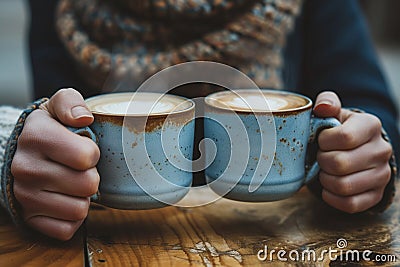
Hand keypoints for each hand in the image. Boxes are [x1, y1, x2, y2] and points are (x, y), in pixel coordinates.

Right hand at [11, 88, 99, 239]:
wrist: (21, 154)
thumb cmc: (49, 130)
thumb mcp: (57, 107)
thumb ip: (71, 103)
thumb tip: (84, 118)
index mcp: (36, 137)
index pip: (87, 156)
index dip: (92, 152)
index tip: (83, 147)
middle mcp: (26, 168)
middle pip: (89, 185)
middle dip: (91, 175)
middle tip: (78, 168)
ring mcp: (26, 196)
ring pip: (80, 209)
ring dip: (83, 197)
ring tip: (71, 183)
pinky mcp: (30, 219)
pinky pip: (68, 229)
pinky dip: (73, 217)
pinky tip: (66, 199)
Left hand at [313, 91, 391, 212]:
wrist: (355, 149)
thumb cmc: (339, 130)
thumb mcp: (334, 113)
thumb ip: (327, 103)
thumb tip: (323, 107)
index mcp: (371, 125)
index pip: (343, 137)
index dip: (323, 141)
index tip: (321, 140)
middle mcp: (381, 150)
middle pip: (340, 163)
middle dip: (321, 161)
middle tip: (320, 157)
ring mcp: (381, 175)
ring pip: (344, 186)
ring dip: (325, 180)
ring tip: (323, 171)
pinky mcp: (375, 195)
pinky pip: (350, 204)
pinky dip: (331, 197)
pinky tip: (327, 187)